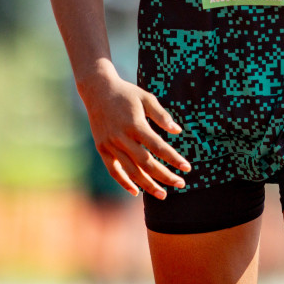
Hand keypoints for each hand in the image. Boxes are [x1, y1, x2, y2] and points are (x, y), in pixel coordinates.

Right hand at [78, 66, 191, 198]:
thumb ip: (162, 115)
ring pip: (131, 171)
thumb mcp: (146, 98)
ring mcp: (110, 144)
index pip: (158, 147)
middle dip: (165, 176)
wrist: (97, 90)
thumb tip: (178, 131)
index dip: (174, 159)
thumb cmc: (126, 93)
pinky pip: (114, 170)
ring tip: (163, 194)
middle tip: (181, 184)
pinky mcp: (102, 148)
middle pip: (147, 163)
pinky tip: (136, 192)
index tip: (187, 168)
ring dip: (148, 185)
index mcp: (135, 124)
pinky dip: (124, 183)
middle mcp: (122, 137)